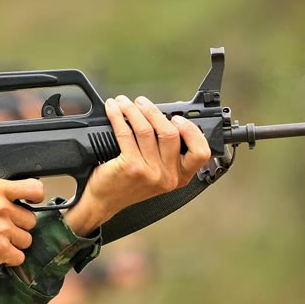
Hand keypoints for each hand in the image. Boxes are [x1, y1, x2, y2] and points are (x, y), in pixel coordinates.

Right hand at [0, 179, 43, 285]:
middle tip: (1, 228)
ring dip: (14, 243)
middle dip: (19, 226)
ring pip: (26, 239)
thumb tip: (17, 199)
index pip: (34, 189)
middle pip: (31, 219)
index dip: (36, 197)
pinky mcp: (1, 250)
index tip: (33, 203)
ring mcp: (2, 229)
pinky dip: (9, 258)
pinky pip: (19, 256)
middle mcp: (1, 208)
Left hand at [63, 95, 210, 235]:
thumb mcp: (156, 173)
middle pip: (170, 133)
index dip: (191, 131)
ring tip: (124, 102)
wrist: (103, 201)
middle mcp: (168, 176)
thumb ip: (166, 152)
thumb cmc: (128, 183)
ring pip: (146, 130)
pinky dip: (118, 116)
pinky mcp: (131, 167)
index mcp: (180, 176)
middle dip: (154, 112)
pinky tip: (113, 110)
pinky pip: (125, 133)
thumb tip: (165, 117)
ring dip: (133, 110)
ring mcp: (150, 173)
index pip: (201, 153)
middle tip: (142, 102)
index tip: (177, 118)